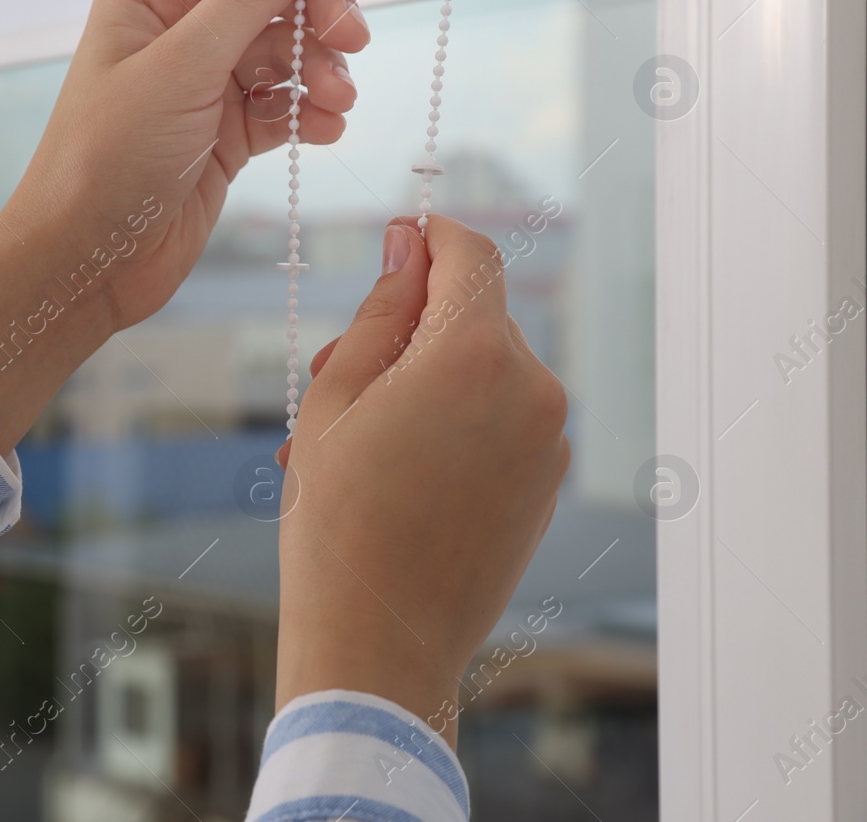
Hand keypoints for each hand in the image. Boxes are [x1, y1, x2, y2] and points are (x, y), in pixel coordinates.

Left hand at [0, 0, 377, 453]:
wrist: (86, 260)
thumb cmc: (108, 159)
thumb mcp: (181, 67)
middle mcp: (176, 31)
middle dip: (318, 12)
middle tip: (352, 43)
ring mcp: (201, 84)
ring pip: (283, 51)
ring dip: (319, 69)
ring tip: (335, 102)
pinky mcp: (222, 135)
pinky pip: (281, 105)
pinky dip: (308, 112)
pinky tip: (326, 130)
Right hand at [275, 216, 570, 746]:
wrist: (378, 646)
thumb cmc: (337, 523)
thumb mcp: (334, 398)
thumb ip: (380, 311)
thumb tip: (409, 246)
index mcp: (473, 357)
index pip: (469, 255)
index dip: (430, 236)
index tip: (396, 237)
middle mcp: (532, 391)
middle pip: (474, 316)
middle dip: (409, 326)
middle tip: (333, 370)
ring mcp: (548, 443)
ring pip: (485, 371)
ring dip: (425, 380)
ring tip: (354, 437)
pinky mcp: (547, 485)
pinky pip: (501, 422)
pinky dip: (452, 423)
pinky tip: (393, 471)